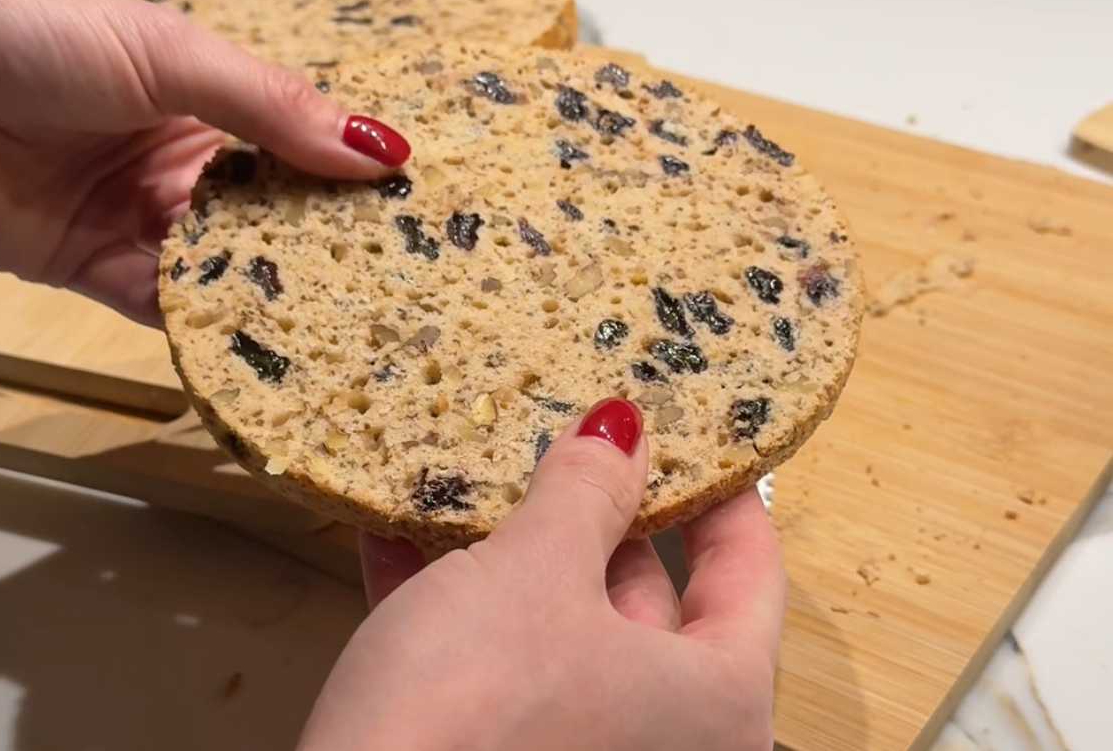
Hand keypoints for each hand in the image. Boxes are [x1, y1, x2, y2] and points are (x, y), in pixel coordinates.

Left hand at [0, 0, 408, 323]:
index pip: (295, 142)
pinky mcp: (87, 267)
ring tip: (344, 319)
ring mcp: (134, 214)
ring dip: (270, 287)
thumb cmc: (19, 29)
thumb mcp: (166, 54)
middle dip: (320, 242)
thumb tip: (381, 147)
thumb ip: (271, 107)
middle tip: (396, 279)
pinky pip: (160, 303)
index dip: (349, 174)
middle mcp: (174, 158)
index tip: (415, 208)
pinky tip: (257, 336)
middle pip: (267, 211)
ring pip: (222, 263)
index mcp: (200, 93)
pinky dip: (203, 321)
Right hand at [300, 400, 783, 750]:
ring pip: (558, 628)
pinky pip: (497, 670)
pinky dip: (454, 606)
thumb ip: (588, 490)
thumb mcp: (536, 571)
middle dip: (592, 514)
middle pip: (645, 599)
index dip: (722, 493)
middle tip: (563, 435)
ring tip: (474, 471)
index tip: (693, 432)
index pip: (749, 575)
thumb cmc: (477, 694)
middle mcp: (666, 741)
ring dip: (507, 551)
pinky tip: (397, 536)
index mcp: (715, 702)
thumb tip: (624, 428)